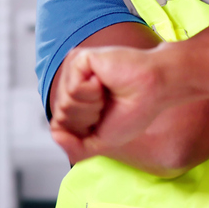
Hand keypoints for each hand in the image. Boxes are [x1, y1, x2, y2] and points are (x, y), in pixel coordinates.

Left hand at [49, 45, 181, 163]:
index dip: (84, 130)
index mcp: (74, 100)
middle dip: (87, 118)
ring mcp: (73, 70)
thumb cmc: (133, 111)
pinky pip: (73, 89)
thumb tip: (54, 134)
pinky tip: (104, 82)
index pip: (59, 126)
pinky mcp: (79, 59)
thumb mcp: (100, 141)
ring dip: (91, 106)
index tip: (104, 117)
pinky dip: (92, 93)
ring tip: (108, 92)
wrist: (153, 91)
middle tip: (108, 104)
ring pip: (64, 104)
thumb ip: (75, 148)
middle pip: (60, 116)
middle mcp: (70, 83)